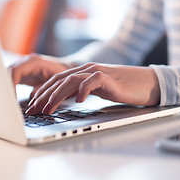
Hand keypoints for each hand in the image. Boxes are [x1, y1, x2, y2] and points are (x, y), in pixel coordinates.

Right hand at [8, 53, 68, 96]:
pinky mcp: (22, 73)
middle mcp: (26, 62)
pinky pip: (12, 79)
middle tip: (7, 101)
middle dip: (6, 87)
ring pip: (8, 76)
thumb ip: (43, 88)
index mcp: (34, 62)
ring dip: (6, 88)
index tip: (11, 97)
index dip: (11, 84)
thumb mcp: (55, 81)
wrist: (64, 67)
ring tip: (8, 101)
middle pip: (8, 73)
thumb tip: (32, 96)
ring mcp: (23, 67)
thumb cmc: (62, 73)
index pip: (15, 71)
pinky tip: (12, 99)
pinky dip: (10, 88)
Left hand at [26, 62, 160, 114]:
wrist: (146, 83)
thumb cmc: (123, 88)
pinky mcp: (109, 78)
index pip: (56, 81)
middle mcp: (87, 70)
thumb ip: (82, 91)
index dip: (42, 92)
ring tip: (48, 108)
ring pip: (70, 80)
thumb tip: (65, 99)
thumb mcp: (97, 90)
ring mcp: (97, 72)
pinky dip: (83, 89)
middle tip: (33, 110)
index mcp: (82, 72)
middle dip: (43, 96)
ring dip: (57, 95)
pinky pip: (92, 81)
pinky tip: (78, 100)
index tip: (33, 106)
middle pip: (59, 80)